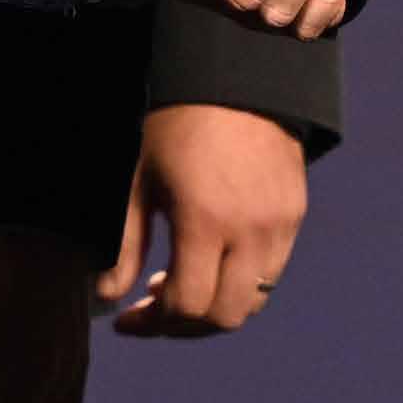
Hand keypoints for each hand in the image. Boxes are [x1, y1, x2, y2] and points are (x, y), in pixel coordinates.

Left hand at [95, 104, 308, 336]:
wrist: (238, 78)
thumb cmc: (178, 125)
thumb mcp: (140, 180)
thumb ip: (125, 245)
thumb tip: (108, 295)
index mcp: (204, 220)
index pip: (185, 305)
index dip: (151, 323)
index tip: (126, 318)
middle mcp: (249, 230)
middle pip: (223, 316)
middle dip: (184, 324)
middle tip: (156, 307)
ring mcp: (278, 225)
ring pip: (253, 301)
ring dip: (216, 307)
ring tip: (185, 284)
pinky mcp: (294, 215)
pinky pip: (271, 272)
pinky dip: (241, 283)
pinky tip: (216, 261)